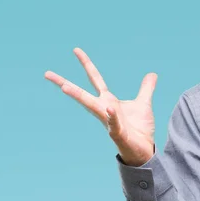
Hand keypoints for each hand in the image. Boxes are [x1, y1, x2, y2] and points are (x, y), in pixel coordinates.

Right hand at [45, 47, 157, 166]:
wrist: (143, 150)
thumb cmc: (139, 129)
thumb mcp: (144, 103)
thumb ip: (146, 88)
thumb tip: (152, 74)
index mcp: (109, 100)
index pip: (95, 79)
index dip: (86, 64)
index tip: (76, 50)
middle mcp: (104, 109)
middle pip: (83, 93)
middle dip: (65, 83)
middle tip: (47, 73)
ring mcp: (109, 121)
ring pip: (92, 107)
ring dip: (78, 97)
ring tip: (65, 87)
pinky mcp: (118, 134)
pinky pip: (113, 124)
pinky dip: (112, 116)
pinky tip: (109, 107)